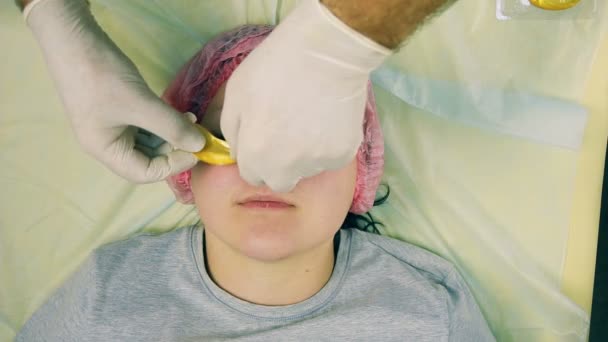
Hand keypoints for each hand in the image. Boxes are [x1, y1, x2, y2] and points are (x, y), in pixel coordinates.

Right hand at [24, 0, 204, 182]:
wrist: (72, 36)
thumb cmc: (102, 75)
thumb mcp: (140, 103)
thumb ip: (171, 126)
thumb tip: (200, 144)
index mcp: (105, 150)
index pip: (144, 173)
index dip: (173, 165)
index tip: (196, 150)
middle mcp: (107, 143)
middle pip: (148, 159)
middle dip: (174, 149)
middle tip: (197, 135)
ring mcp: (111, 126)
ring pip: (148, 141)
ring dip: (170, 134)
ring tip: (190, 120)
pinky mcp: (117, 109)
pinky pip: (144, 124)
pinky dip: (162, 122)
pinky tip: (178, 113)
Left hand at [221, 0, 389, 191]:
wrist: (326, 52)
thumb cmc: (275, 67)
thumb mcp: (235, 94)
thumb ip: (232, 131)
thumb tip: (239, 153)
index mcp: (255, 154)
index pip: (252, 176)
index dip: (257, 157)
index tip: (265, 139)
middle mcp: (285, 167)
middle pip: (280, 181)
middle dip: (280, 165)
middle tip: (287, 134)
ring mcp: (316, 163)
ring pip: (307, 170)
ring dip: (305, 154)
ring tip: (309, 118)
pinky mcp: (342, 155)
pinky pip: (331, 159)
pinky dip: (329, 145)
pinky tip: (328, 118)